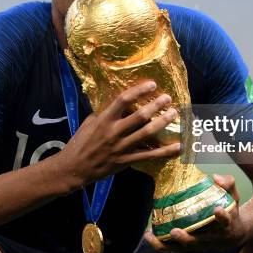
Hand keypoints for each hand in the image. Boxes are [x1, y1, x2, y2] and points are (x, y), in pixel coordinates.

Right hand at [58, 81, 180, 185]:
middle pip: (139, 116)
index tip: (152, 84)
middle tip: (168, 98)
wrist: (74, 168)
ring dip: (163, 123)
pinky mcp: (126, 161)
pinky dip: (165, 152)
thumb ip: (105, 113)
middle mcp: (114, 132)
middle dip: (156, 105)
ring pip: (147, 134)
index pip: (123, 100)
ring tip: (174, 114)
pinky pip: (149, 156)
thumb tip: (121, 102)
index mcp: (104, 120)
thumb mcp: (89, 122)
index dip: (139, 91)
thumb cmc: (81, 142)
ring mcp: (121, 148)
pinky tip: (178, 147)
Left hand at [144, 174, 248, 252]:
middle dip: (186, 238)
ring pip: (182, 249)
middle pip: (199, 242)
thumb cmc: (231, 211)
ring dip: (165, 244)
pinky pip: (174, 249)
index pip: (226, 221)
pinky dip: (161, 245)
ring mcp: (201, 244)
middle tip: (174, 231)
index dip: (222, 217)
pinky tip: (148, 235)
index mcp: (226, 224)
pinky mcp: (191, 247)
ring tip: (149, 235)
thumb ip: (228, 183)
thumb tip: (215, 177)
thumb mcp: (233, 196)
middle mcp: (213, 238)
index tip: (218, 210)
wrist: (234, 235)